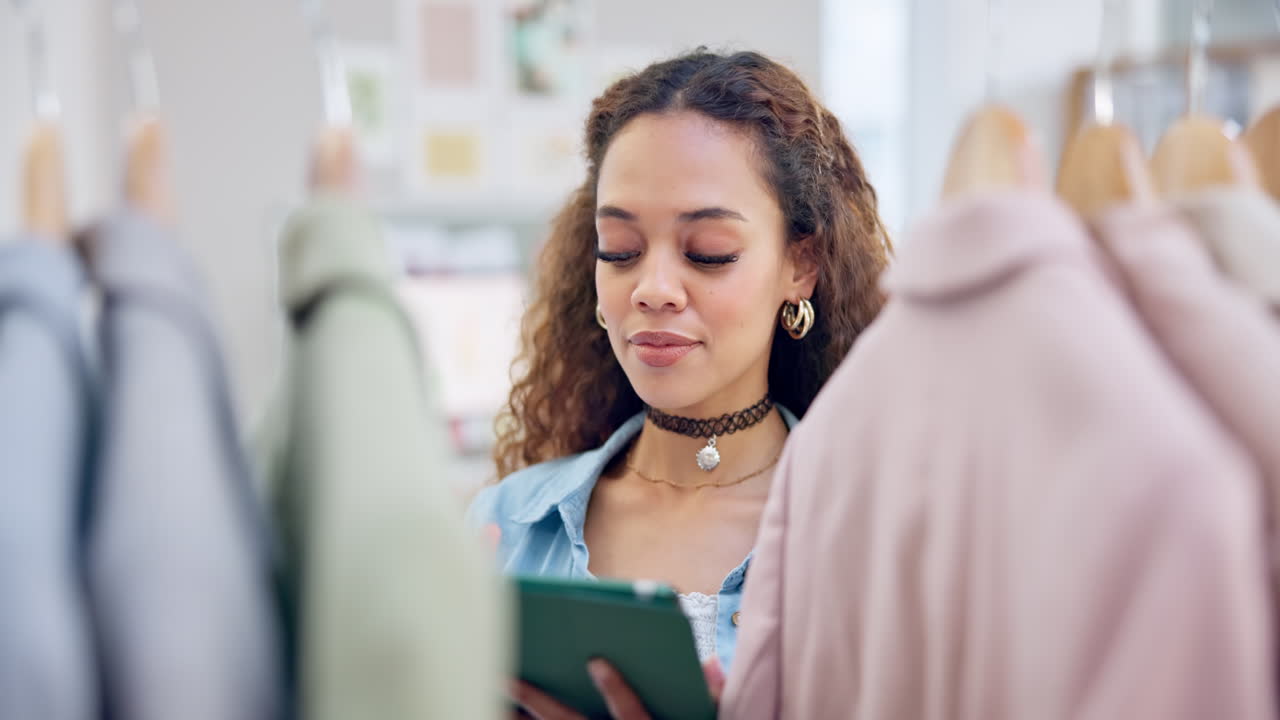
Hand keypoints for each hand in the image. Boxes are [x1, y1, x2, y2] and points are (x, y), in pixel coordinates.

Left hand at [509, 657, 724, 718]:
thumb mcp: (705, 718)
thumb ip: (713, 694)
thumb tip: (711, 664)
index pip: (630, 716)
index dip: (615, 690)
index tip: (597, 661)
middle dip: (538, 700)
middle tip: (508, 674)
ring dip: (518, 713)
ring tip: (493, 682)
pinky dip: (522, 719)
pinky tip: (501, 703)